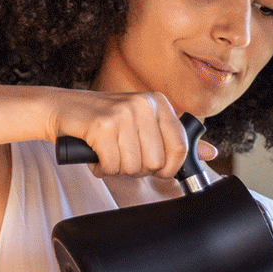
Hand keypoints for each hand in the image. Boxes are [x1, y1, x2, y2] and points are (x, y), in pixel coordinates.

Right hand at [51, 89, 216, 178]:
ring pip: (134, 166)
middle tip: (123, 155)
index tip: (155, 168)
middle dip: (137, 168)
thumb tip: (211, 153)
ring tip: (108, 152)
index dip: (168, 167)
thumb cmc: (102, 121)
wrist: (61, 109)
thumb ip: (176, 140)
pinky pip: (112, 165)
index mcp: (159, 103)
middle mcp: (144, 104)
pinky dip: (102, 167)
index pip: (180, 148)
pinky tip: (96, 153)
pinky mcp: (102, 125)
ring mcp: (123, 113)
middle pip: (156, 162)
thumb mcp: (143, 125)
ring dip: (117, 167)